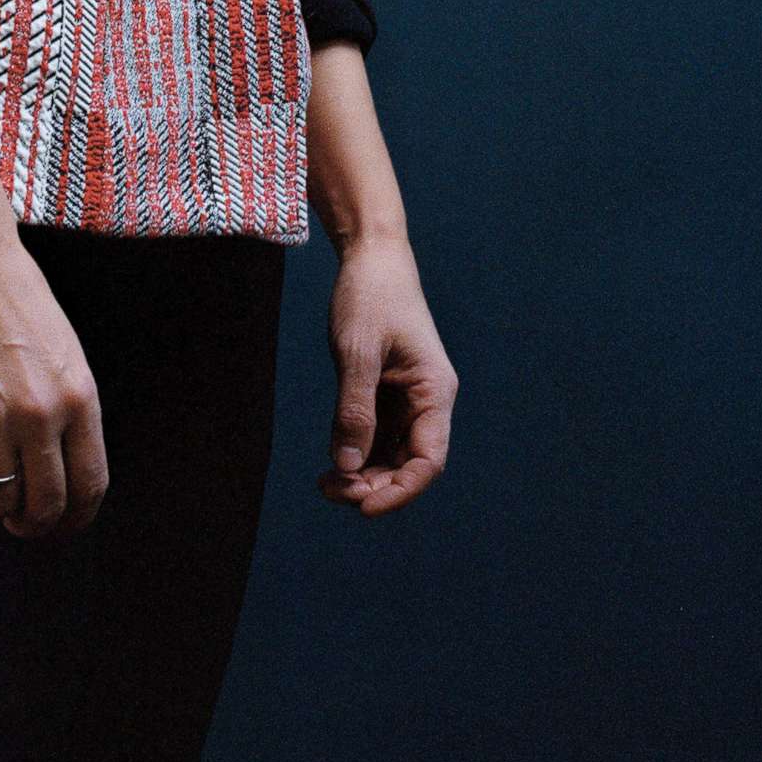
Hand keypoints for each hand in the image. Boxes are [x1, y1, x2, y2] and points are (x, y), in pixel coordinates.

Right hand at [0, 234, 109, 541]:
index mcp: (78, 397)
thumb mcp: (65, 355)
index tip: (60, 525)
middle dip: (31, 523)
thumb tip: (62, 475)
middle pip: (44, 504)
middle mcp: (39, 413)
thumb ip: (69, 412)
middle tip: (18, 518)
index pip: (89, 485)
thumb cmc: (17, 302)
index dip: (75, 518)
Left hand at [317, 232, 455, 516]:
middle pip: (408, 463)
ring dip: (363, 474)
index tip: (364, 507)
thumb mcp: (357, 352)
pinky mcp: (385, 391)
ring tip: (326, 484)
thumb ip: (354, 410)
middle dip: (374, 485)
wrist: (371, 254)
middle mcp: (426, 400)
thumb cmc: (370, 295)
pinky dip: (356, 452)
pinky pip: (376, 434)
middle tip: (331, 491)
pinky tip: (331, 464)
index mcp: (435, 392)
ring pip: (391, 453)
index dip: (400, 491)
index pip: (428, 460)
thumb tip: (346, 467)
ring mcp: (406, 397)